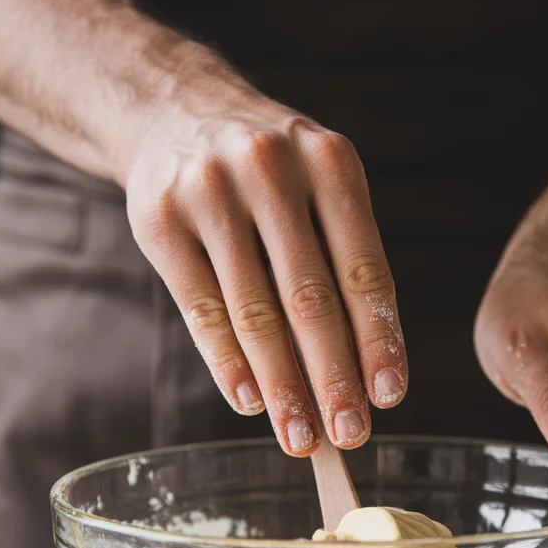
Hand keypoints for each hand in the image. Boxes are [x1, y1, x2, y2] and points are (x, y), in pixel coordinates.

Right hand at [123, 49, 405, 455]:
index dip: (378, 339)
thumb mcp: (318, 185)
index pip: (363, 269)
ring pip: (253, 312)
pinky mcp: (159, 219)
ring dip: (281, 386)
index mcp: (330, 162)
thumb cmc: (267, 170)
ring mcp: (209, 192)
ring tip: (300, 436)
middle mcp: (271, 170)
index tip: (388, 396)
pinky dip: (227, 363)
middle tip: (348, 434)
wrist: (174, 111)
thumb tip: (363, 372)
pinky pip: (200, 308)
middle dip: (332, 377)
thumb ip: (341, 259)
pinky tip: (250, 402)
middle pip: (310, 299)